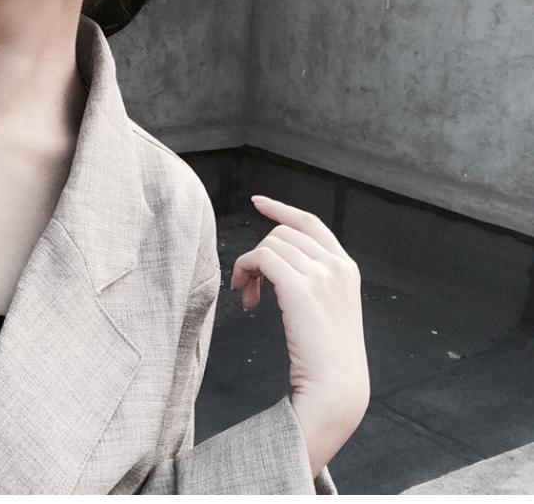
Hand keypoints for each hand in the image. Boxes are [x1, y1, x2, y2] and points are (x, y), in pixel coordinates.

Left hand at [231, 196, 369, 477]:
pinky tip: (245, 294)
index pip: (310, 223)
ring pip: (269, 244)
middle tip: (248, 287)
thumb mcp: (328, 309)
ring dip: (249, 266)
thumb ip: (312, 281)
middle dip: (258, 253)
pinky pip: (261, 257)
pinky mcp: (301, 287)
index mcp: (346, 267)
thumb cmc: (327, 359)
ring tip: (248, 296)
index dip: (281, 209)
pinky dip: (246, 269)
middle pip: (282, 233)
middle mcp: (336, 265)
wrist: (336, 390)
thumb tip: (273, 263)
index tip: (258, 202)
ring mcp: (321, 274)